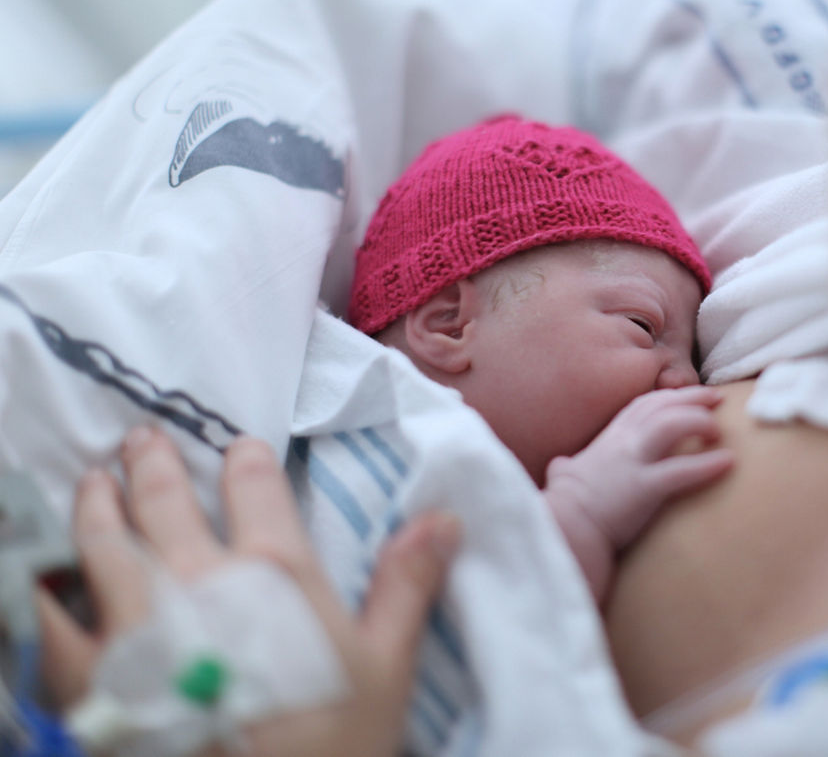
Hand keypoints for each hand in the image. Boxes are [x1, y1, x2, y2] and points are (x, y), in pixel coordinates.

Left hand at [37, 426, 459, 756]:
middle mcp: (195, 580)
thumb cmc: (326, 743)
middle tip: (142, 439)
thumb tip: (444, 517)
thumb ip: (407, 586)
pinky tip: (44, 577)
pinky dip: (45, 587)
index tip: (240, 448)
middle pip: (163, 501)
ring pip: (100, 542)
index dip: (245, 461)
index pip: (254, 488)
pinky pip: (53, 618)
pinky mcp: (91, 673)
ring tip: (93, 483)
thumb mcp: (384, 669)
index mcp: (272, 570)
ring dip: (95, 503)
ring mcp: (135, 623)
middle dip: (153, 463)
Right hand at [544, 386, 732, 600]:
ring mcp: (633, 463)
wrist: (565, 529)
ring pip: (672, 425)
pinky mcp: (644, 488)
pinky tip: (728, 462)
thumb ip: (565, 468)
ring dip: (700, 422)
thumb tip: (558, 466)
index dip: (670, 397)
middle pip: (663, 406)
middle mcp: (623, 443)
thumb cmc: (564, 507)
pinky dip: (708, 464)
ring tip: (719, 432)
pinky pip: (682, 470)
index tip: (691, 396)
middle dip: (693, 398)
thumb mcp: (564, 477)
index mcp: (609, 439)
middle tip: (718, 399)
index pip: (643, 405)